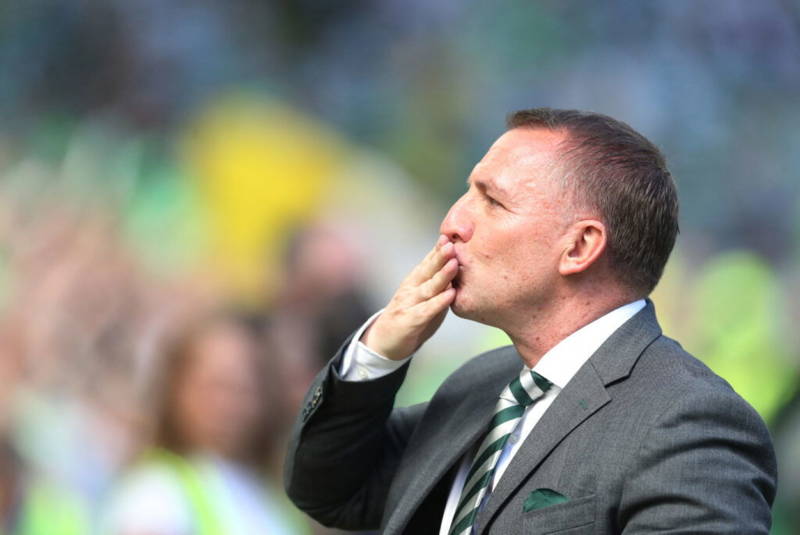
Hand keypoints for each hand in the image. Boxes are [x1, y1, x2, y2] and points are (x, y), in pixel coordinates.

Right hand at [361, 235, 457, 359]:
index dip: (438, 249)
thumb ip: (439, 283)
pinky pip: (426, 311)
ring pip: (427, 288)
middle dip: (440, 256)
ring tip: (454, 264)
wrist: (385, 342)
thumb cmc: (411, 317)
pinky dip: (438, 302)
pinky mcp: (409, 322)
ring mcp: (408, 305)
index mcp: (415, 281)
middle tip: (452, 244)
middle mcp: (411, 289)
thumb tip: (459, 266)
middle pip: (427, 270)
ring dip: (441, 275)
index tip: (451, 236)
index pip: (428, 262)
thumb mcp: (425, 296)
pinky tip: (450, 294)